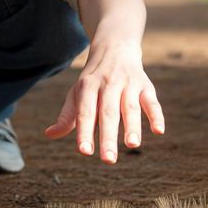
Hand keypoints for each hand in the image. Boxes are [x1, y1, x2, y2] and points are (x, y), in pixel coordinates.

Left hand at [44, 38, 163, 162]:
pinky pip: (152, 101)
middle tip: (109, 160)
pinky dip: (156, 115)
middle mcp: (108, 84)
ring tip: (132, 145)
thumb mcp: (77, 93)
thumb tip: (49, 134)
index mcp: (87, 86)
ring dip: (132, 126)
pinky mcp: (145, 85)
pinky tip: (158, 131)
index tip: (84, 152)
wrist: (115, 47)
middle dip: (109, 137)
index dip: (85, 131)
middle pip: (108, 113)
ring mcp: (128, 84)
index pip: (86, 112)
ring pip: (130, 107)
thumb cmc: (93, 79)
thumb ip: (67, 116)